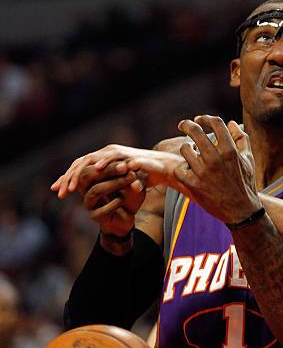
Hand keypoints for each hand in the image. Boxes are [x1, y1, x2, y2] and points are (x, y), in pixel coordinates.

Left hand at [50, 145, 169, 197]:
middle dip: (69, 178)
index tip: (56, 191)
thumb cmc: (142, 177)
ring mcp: (116, 153)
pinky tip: (95, 170)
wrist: (162, 170)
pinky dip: (104, 161)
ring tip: (72, 186)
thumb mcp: (120, 183)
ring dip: (81, 173)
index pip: (79, 167)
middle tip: (60, 192)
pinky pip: (113, 156)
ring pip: (92, 160)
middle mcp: (106, 154)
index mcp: (102, 160)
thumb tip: (88, 193)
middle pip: (81, 163)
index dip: (67, 178)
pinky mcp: (128, 155)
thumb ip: (106, 184)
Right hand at [80, 163, 146, 236]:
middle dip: (108, 170)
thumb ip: (131, 174)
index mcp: (91, 178)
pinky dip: (113, 203)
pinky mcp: (95, 216)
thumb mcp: (132, 183)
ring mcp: (89, 203)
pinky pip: (102, 209)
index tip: (126, 161)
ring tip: (130, 179)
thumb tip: (132, 164)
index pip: (93, 165)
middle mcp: (86, 189)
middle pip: (88, 175)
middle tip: (125, 167)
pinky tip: (122, 199)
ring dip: (113, 184)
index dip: (109, 163)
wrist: (127, 219)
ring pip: (95, 190)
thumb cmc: (128, 197)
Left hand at [166, 115, 260, 223]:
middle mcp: (215, 159)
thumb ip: (241, 139)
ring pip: (185, 149)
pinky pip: (180, 169)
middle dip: (187, 124)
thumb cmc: (245, 183)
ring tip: (191, 154)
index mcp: (230, 150)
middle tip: (183, 124)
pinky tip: (189, 170)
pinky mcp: (193, 185)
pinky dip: (183, 169)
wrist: (241, 211)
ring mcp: (203, 172)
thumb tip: (231, 123)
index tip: (200, 119)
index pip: (215, 123)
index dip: (205, 118)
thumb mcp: (249, 159)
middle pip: (195, 131)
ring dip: (187, 149)